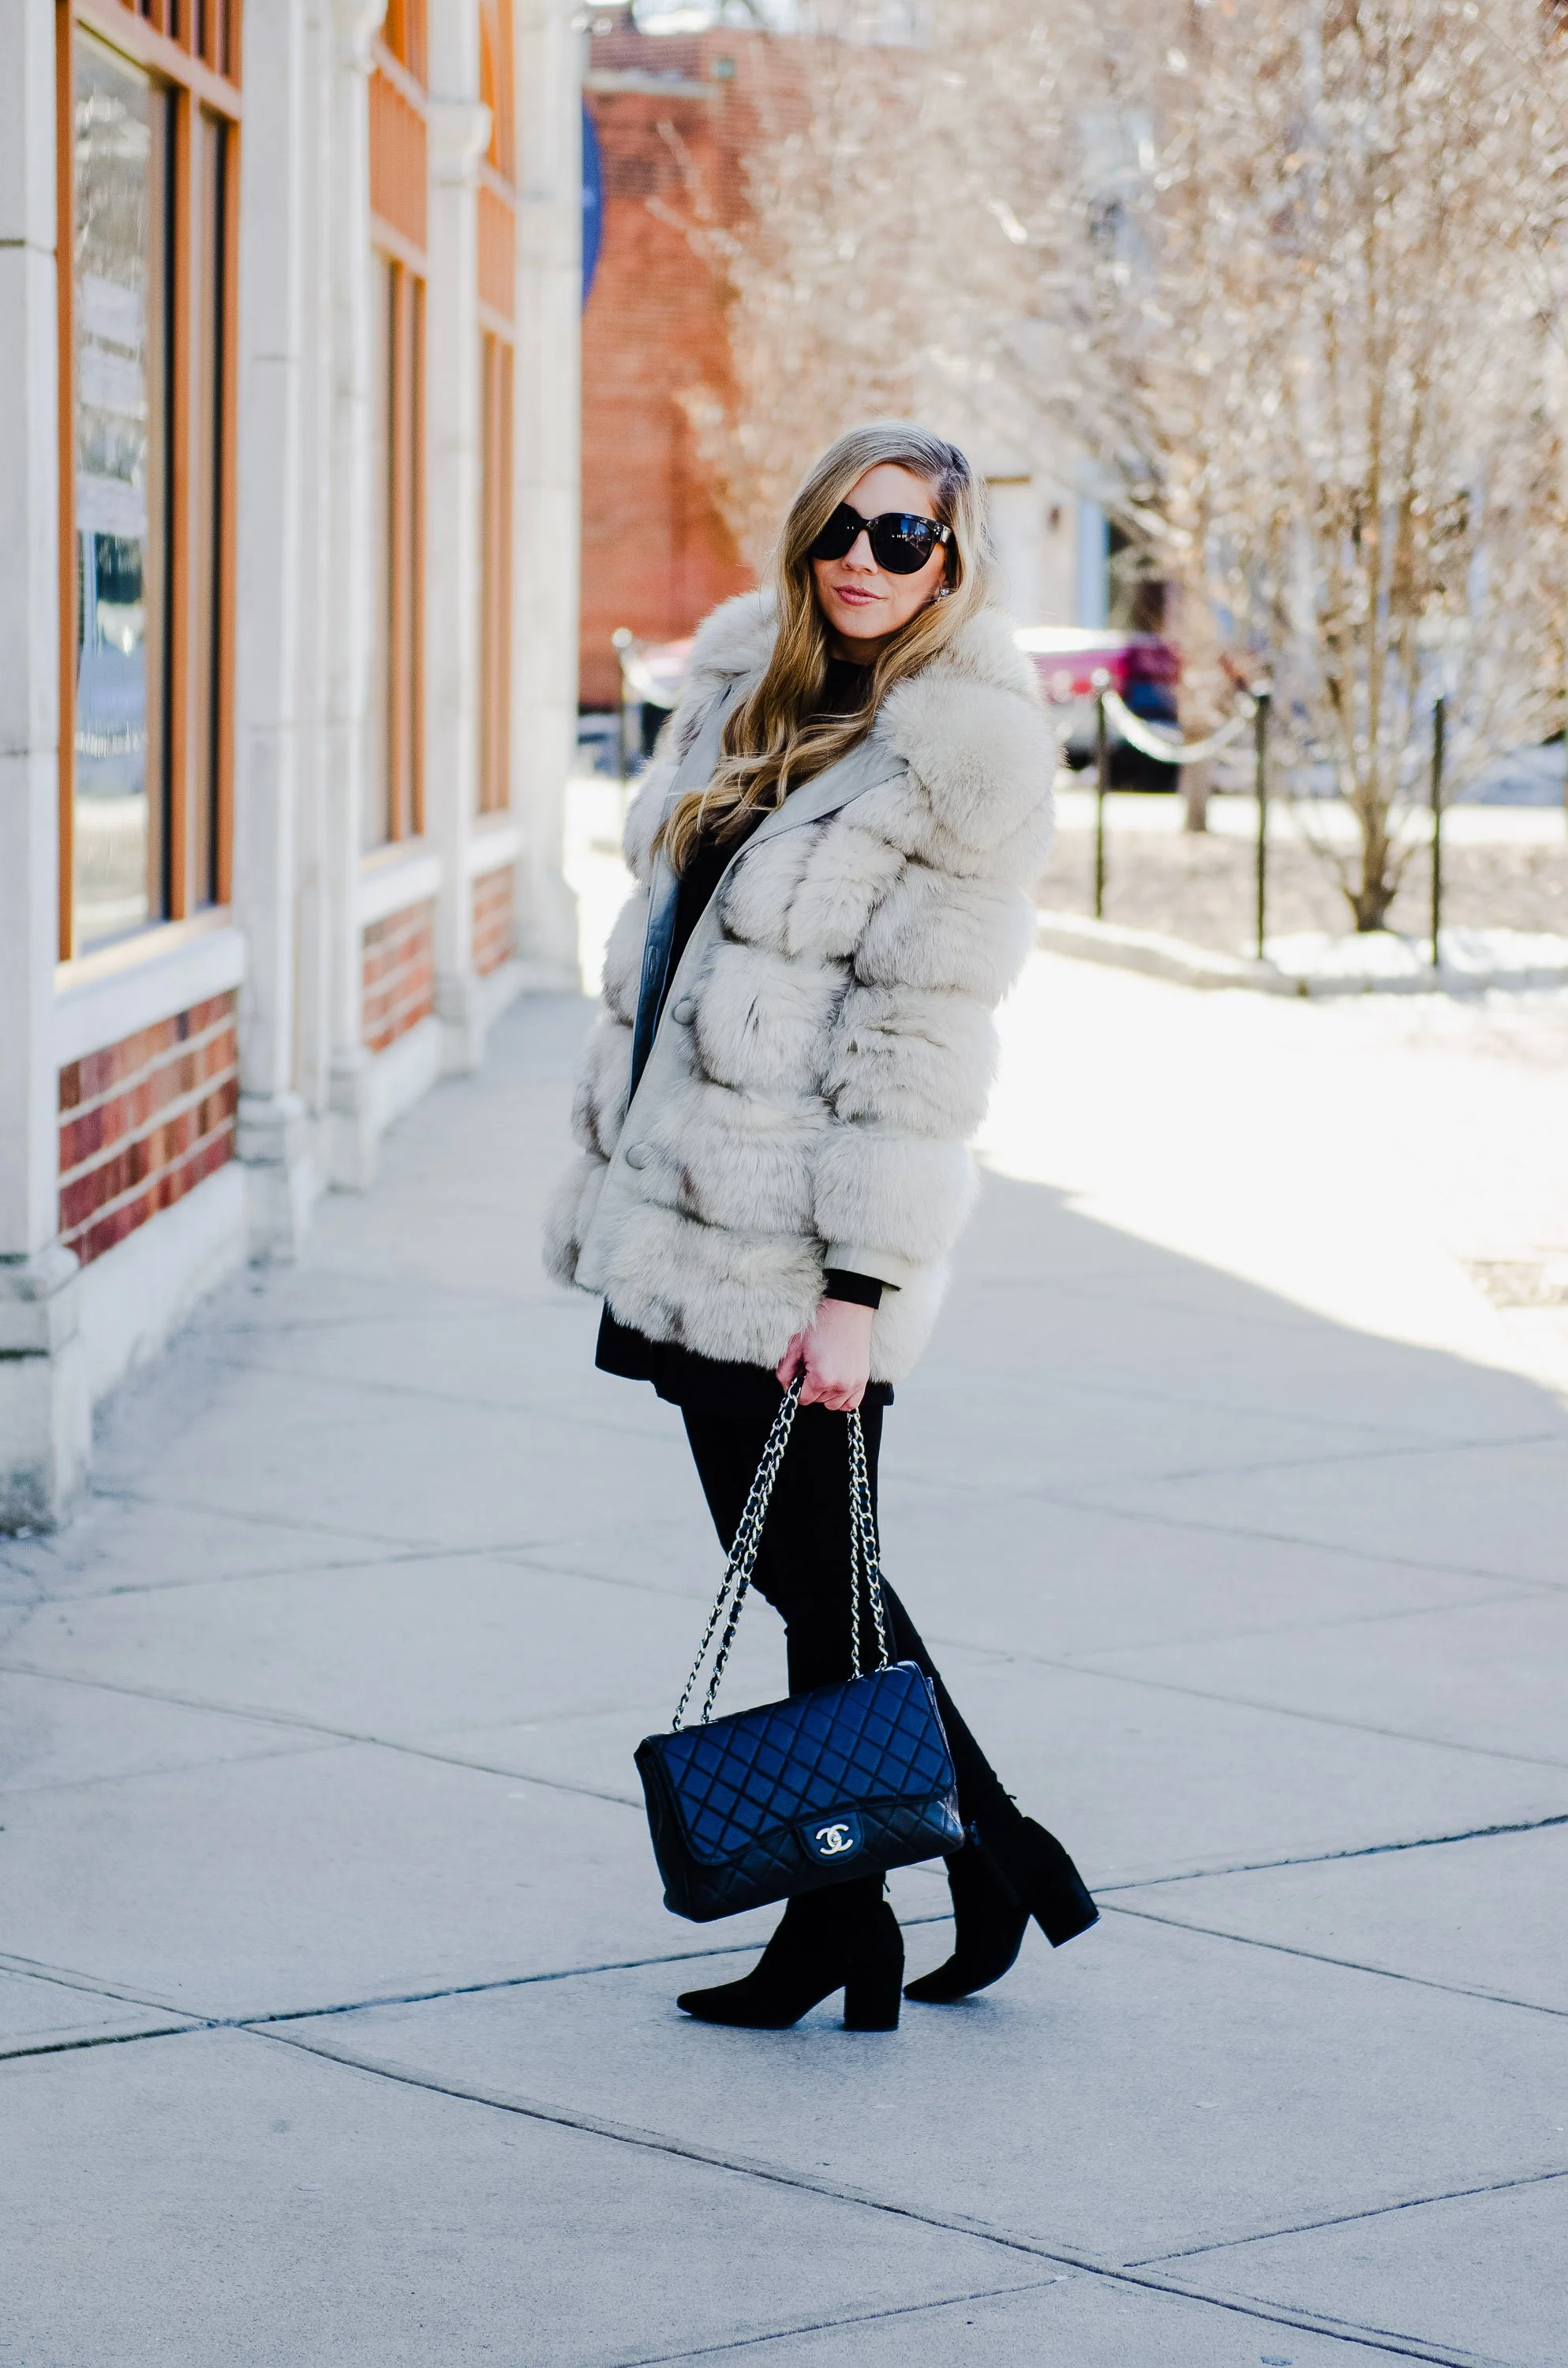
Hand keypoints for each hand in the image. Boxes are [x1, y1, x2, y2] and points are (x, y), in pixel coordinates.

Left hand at [776, 1297, 874, 1411]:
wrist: (847, 1309)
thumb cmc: (822, 1325)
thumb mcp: (795, 1347)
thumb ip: (785, 1372)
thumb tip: (787, 1387)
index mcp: (821, 1378)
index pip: (802, 1399)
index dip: (797, 1388)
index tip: (799, 1373)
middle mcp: (840, 1385)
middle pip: (818, 1401)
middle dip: (811, 1388)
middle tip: (812, 1366)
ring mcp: (855, 1383)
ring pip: (833, 1404)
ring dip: (826, 1393)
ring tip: (826, 1372)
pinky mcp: (864, 1380)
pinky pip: (851, 1403)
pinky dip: (843, 1397)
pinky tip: (837, 1383)